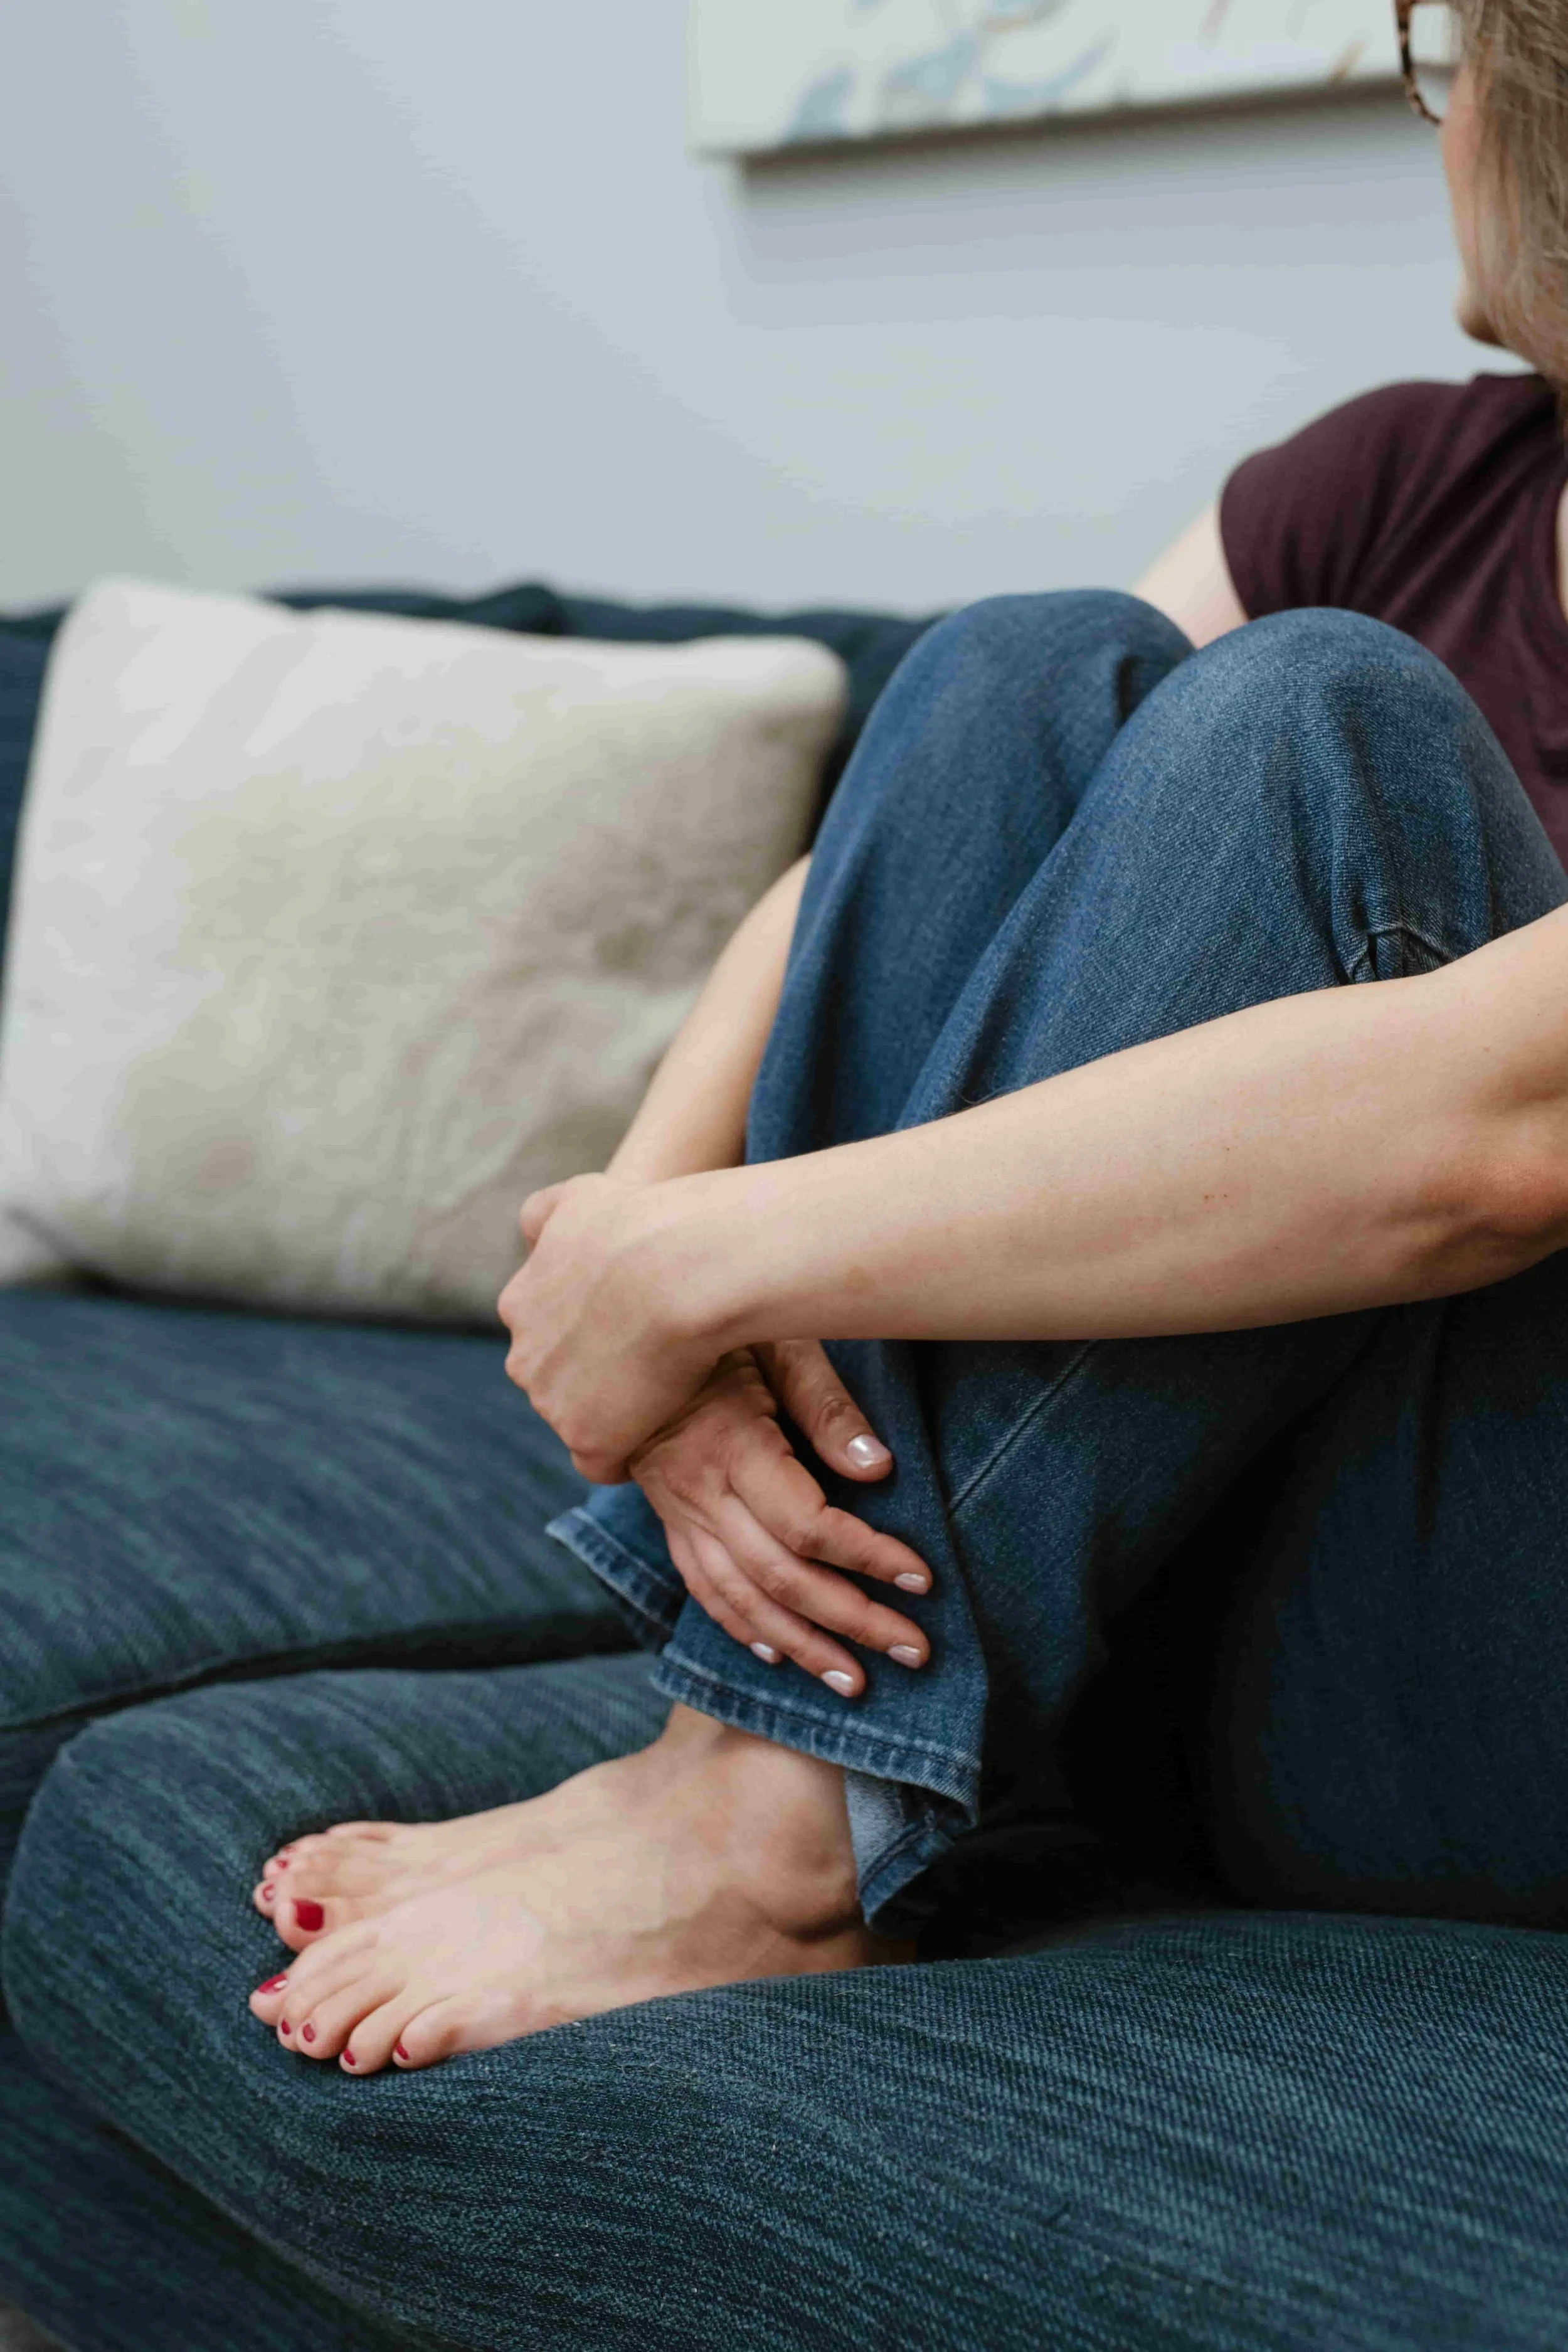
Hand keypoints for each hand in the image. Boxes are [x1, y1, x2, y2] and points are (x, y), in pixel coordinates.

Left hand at [499, 1173, 715, 1481]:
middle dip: (595, 1376)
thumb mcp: (580, 1197)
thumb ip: (546, 1215)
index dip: (591, 1336)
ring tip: (666, 1387)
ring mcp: (552, 1404)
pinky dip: (626, 1450)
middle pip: (558, 1382)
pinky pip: (603, 1462)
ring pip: (580, 1420)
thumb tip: (530, 1231)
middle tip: (654, 1357)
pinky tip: (659, 1427)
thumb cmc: (640, 1223)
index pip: (547, 1337)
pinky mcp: (588, 1440)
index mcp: (519, 1305)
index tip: (631, 1327)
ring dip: (615, 1412)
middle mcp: (524, 1359)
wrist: (676, 1266)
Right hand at [631, 1341, 932, 1699]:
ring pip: (740, 1599)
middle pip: (780, 1577)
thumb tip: (878, 1470)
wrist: (619, 1335)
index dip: (869, 1556)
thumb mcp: (777, 1342)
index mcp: (731, 1444)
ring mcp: (678, 1512)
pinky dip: (741, 1628)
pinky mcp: (671, 1519)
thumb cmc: (716, 1327)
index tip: (923, 1577)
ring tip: (856, 1683)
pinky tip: (777, 1655)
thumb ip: (826, 1406)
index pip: (807, 1526)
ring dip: (802, 1646)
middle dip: (851, 1620)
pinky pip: (702, 1587)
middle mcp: (699, 1491)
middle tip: (914, 1651)